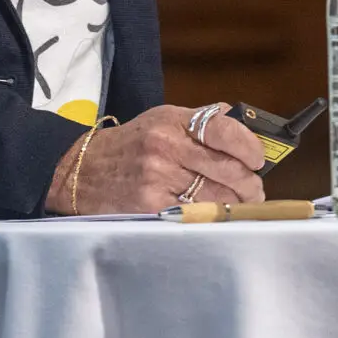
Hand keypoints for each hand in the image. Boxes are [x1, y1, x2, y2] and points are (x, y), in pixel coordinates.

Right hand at [46, 104, 266, 213]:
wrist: (79, 170)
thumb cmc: (129, 145)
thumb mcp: (160, 120)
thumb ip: (200, 120)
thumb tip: (239, 120)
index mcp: (172, 121)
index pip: (223, 129)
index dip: (249, 147)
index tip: (258, 160)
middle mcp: (166, 147)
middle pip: (227, 169)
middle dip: (249, 183)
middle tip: (255, 190)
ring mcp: (157, 178)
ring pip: (215, 197)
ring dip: (235, 204)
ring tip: (240, 205)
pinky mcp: (150, 206)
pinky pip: (194, 214)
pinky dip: (209, 217)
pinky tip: (213, 215)